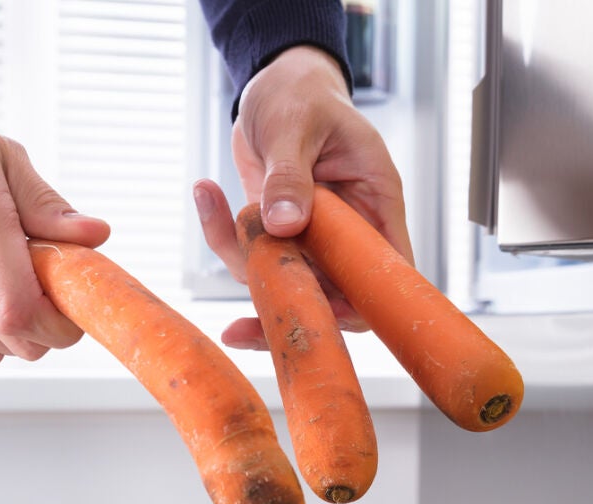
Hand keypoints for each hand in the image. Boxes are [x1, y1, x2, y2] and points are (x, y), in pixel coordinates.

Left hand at [193, 46, 410, 349]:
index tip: (321, 314)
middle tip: (238, 329)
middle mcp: (348, 228)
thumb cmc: (302, 94)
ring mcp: (312, 237)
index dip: (363, 303)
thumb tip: (284, 224)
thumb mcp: (297, 124)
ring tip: (210, 200)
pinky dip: (222, 235)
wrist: (276, 85)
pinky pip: (252, 257)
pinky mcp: (277, 235)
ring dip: (241, 262)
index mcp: (375, 201)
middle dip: (287, 312)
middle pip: (334, 295)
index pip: (386, 271)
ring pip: (285, 283)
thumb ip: (291, 174)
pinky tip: (205, 193)